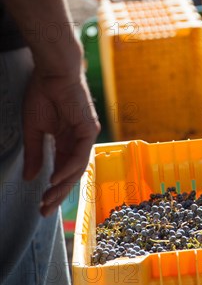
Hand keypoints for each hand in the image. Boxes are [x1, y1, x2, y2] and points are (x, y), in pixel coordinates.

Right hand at [23, 70, 99, 215]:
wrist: (52, 73)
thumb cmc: (42, 96)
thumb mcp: (34, 130)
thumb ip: (35, 154)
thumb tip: (30, 178)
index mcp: (66, 141)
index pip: (61, 171)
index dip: (52, 189)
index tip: (41, 206)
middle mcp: (78, 141)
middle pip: (70, 174)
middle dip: (57, 193)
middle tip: (44, 211)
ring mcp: (85, 136)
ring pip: (76, 168)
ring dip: (62, 185)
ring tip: (47, 199)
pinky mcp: (88, 129)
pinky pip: (79, 155)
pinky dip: (68, 168)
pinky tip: (55, 179)